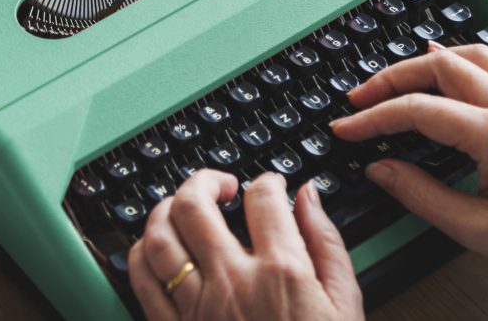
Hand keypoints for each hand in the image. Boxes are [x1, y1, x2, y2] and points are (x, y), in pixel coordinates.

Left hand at [128, 170, 363, 320]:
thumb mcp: (345, 306)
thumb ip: (326, 243)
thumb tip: (308, 197)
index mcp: (282, 273)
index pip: (262, 198)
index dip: (266, 180)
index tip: (268, 186)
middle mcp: (233, 283)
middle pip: (194, 204)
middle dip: (204, 180)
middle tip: (220, 185)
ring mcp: (198, 309)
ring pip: (159, 235)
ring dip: (167, 208)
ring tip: (184, 206)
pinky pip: (142, 279)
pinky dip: (144, 251)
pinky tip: (159, 246)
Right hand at [331, 44, 487, 271]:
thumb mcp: (478, 228)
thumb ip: (422, 196)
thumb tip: (380, 169)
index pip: (417, 110)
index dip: (373, 118)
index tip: (346, 128)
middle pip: (436, 66)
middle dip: (389, 79)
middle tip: (359, 98)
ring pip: (463, 55)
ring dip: (421, 61)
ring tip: (392, 79)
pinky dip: (456, 57)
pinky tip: (440, 64)